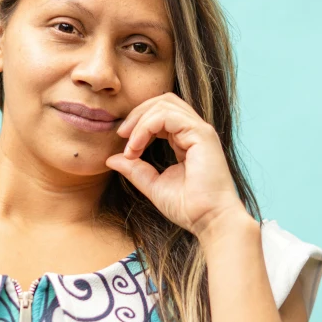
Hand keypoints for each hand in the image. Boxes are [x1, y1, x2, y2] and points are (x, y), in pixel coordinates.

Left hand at [105, 92, 246, 238]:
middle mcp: (194, 131)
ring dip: (140, 121)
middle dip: (137, 113)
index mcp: (186, 140)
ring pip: (164, 104)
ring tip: (129, 145)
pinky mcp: (201, 134)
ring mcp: (200, 130)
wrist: (210, 220)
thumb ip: (135, 170)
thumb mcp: (153, 185)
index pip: (161, 114)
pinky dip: (146, 127)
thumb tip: (111, 159)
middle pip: (162, 101)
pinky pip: (167, 116)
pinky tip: (137, 146)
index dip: (138, 123)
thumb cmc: (189, 208)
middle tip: (121, 134)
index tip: (124, 147)